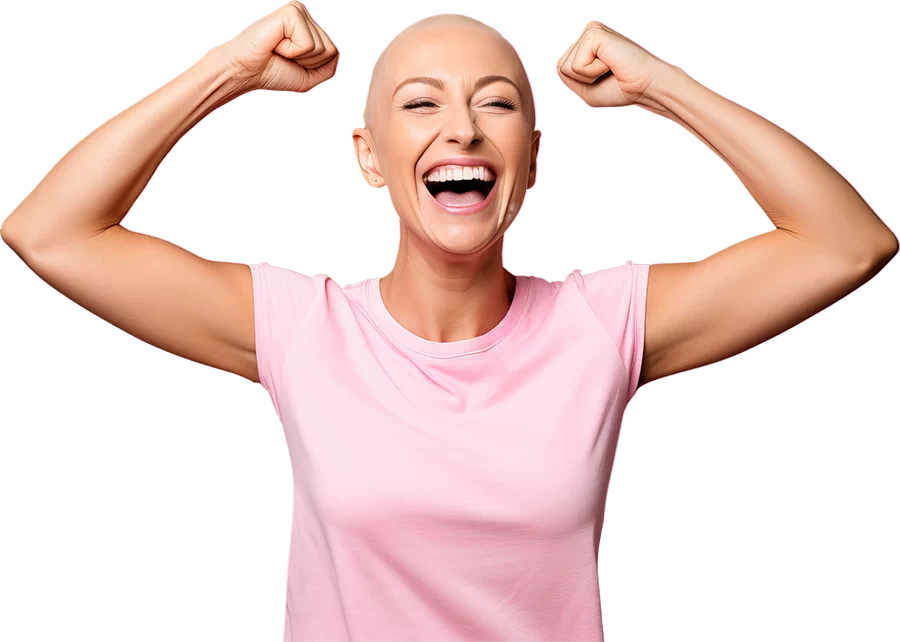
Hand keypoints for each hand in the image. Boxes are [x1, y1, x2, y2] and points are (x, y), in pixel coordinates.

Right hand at [218, 2, 337, 93]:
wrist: (245, 71)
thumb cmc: (271, 73)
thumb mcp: (307, 76)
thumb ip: (328, 67)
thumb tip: (336, 51)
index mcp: (308, 28)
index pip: (333, 53)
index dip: (314, 66)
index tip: (291, 62)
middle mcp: (304, 16)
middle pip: (330, 50)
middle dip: (309, 63)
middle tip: (284, 56)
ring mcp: (298, 12)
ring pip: (322, 48)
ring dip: (300, 57)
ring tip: (279, 50)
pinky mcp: (291, 12)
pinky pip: (309, 43)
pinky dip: (292, 51)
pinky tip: (276, 44)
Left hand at [556, 21, 666, 107]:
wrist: (644, 86)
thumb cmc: (620, 88)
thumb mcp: (586, 89)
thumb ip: (567, 77)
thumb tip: (559, 64)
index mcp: (586, 44)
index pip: (561, 69)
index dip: (579, 82)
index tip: (603, 78)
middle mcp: (587, 33)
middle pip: (560, 67)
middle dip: (581, 80)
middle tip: (607, 73)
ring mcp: (590, 31)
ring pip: (565, 67)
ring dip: (587, 76)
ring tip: (609, 68)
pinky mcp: (593, 33)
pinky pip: (576, 66)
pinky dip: (592, 72)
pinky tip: (610, 63)